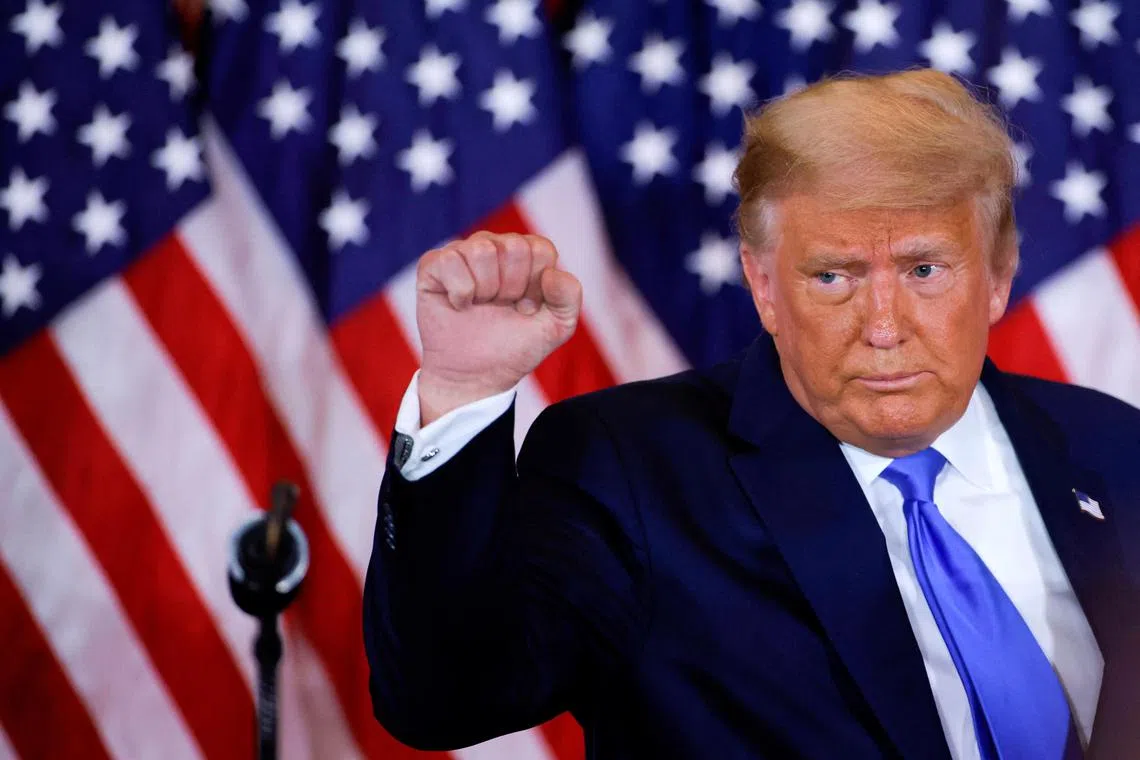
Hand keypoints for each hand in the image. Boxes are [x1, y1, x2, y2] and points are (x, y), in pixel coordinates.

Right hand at [415, 231, 581, 425]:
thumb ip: (569, 297)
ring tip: (481, 306)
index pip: (541, 249)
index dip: (536, 286)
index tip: (527, 308)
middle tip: (501, 308)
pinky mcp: (434, 266)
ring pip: (482, 250)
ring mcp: (463, 253)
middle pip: (513, 247)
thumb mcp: (556, 327)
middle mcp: (495, 246)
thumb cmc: (514, 347)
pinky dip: (459, 292)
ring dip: (485, 290)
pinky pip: (450, 261)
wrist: (475, 375)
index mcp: (526, 255)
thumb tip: (552, 273)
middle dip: (511, 288)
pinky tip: (460, 306)